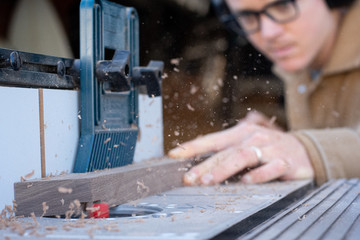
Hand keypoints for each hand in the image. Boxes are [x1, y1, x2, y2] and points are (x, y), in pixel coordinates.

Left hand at [168, 112, 313, 184]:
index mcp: (240, 133)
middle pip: (225, 152)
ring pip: (243, 157)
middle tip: (188, 178)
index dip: (192, 147)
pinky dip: (258, 175)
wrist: (304, 149)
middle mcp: (253, 138)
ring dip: (224, 169)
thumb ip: (225, 151)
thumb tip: (198, 162)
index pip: (212, 140)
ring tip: (208, 181)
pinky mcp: (285, 162)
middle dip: (204, 165)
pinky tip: (246, 181)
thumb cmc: (268, 147)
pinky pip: (271, 168)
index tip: (174, 155)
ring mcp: (270, 149)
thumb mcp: (246, 143)